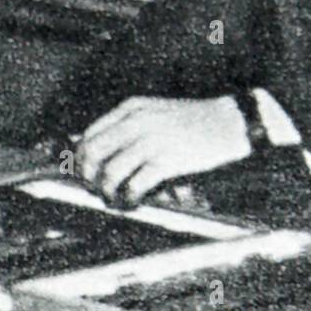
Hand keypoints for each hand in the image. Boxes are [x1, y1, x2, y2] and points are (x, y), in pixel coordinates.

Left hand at [74, 95, 250, 205]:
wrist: (230, 122)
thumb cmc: (196, 120)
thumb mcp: (157, 111)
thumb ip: (131, 124)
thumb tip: (102, 149)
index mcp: (132, 108)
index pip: (89, 134)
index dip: (81, 159)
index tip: (85, 173)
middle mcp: (136, 122)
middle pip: (92, 153)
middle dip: (88, 177)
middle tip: (96, 189)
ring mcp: (150, 141)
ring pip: (109, 172)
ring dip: (106, 191)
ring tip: (115, 199)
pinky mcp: (166, 161)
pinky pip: (134, 185)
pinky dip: (128, 198)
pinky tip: (132, 202)